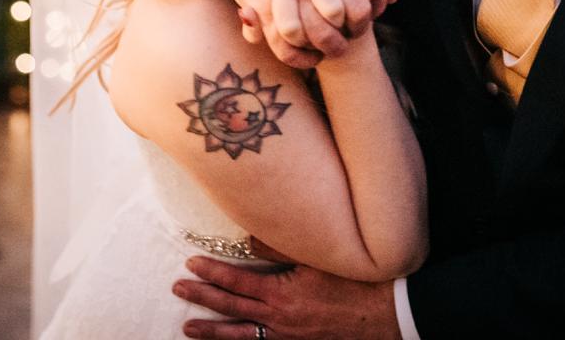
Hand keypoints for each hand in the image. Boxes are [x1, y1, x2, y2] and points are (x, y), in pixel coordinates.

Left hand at [175, 251, 399, 339]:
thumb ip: (281, 246)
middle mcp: (278, 320)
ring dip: (212, 331)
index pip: (237, 282)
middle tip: (178, 289)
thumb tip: (249, 236)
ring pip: (240, 336)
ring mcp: (286, 337)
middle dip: (202, 299)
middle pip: (231, 309)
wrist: (386, 315)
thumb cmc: (355, 282)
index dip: (212, 274)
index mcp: (281, 295)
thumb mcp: (318, 258)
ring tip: (187, 328)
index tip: (191, 264)